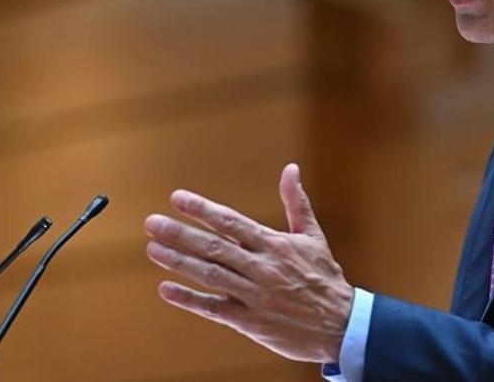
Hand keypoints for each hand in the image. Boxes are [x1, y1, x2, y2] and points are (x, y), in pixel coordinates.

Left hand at [143, 163, 353, 362]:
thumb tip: (291, 168)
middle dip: (180, 234)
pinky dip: (189, 299)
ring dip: (179, 262)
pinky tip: (167, 289)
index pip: (232, 222)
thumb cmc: (325, 277)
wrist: (340, 324)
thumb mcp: (313, 236)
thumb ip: (296, 202)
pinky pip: (214, 308)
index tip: (177, 198)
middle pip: (214, 247)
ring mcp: (254, 296)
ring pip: (210, 276)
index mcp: (275, 245)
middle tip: (152, 223)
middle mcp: (262, 268)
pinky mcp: (250, 321)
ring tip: (153, 249)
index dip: (202, 210)